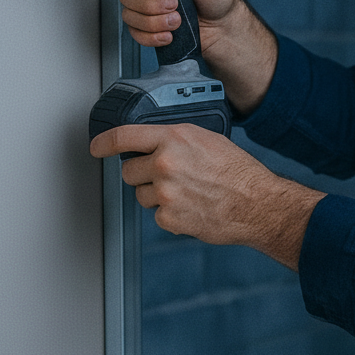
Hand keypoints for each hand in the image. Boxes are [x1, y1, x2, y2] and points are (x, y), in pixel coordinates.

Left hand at [90, 123, 324, 270]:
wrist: (257, 203)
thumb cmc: (238, 171)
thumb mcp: (207, 140)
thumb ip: (175, 141)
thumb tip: (152, 146)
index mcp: (174, 138)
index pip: (125, 136)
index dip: (105, 143)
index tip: (97, 147)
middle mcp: (165, 163)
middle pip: (128, 170)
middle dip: (141, 175)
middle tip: (166, 177)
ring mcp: (165, 192)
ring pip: (140, 195)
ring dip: (155, 196)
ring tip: (186, 193)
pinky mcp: (168, 217)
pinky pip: (156, 215)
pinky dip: (170, 215)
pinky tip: (192, 208)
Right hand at [106, 0, 278, 115]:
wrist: (222, 26)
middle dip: (149, 4)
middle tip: (174, 4)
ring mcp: (145, 6)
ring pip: (129, 14)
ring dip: (154, 22)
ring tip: (178, 20)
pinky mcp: (146, 27)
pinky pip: (135, 33)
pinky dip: (152, 36)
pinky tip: (169, 33)